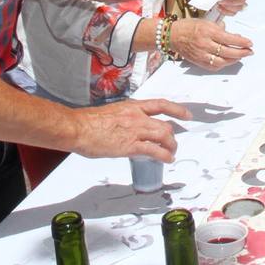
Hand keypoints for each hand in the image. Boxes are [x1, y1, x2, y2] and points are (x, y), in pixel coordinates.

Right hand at [70, 97, 192, 162]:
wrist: (77, 127)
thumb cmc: (87, 122)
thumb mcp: (111, 113)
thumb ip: (123, 119)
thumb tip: (126, 128)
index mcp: (132, 106)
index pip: (161, 104)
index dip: (177, 109)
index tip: (187, 115)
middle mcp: (137, 116)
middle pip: (165, 124)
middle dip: (173, 136)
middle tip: (173, 143)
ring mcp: (135, 130)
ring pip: (164, 136)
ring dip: (171, 146)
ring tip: (171, 153)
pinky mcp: (130, 145)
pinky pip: (154, 150)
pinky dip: (164, 155)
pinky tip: (167, 160)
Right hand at [169, 18, 252, 70]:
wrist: (172, 35)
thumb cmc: (190, 26)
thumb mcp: (207, 22)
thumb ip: (221, 29)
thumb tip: (236, 37)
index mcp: (208, 31)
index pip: (229, 38)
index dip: (241, 42)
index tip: (250, 43)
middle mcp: (205, 44)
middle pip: (227, 52)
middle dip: (241, 53)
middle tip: (250, 52)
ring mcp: (201, 54)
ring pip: (222, 61)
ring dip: (234, 60)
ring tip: (241, 56)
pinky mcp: (198, 61)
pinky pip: (213, 66)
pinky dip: (223, 64)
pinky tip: (229, 61)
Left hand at [201, 0, 247, 15]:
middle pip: (242, 2)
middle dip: (230, 3)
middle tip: (221, 0)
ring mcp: (235, 0)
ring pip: (237, 9)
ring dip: (228, 8)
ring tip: (219, 3)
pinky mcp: (229, 6)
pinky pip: (232, 13)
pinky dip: (225, 11)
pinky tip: (219, 7)